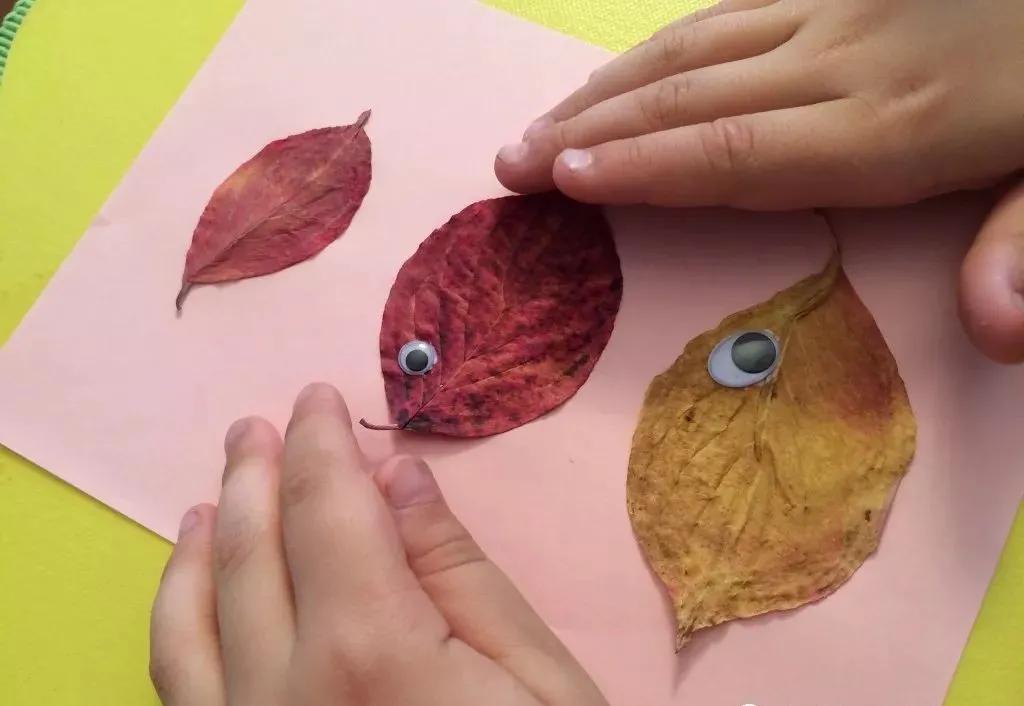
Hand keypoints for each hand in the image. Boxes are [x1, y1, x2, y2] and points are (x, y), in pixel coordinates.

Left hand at [150, 383, 607, 705]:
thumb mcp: (540, 681)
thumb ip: (460, 573)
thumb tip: (400, 478)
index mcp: (373, 654)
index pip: (327, 509)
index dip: (322, 443)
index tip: (320, 398)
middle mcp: (285, 696)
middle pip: (254, 549)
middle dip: (258, 472)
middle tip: (264, 423)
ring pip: (192, 615)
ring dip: (204, 537)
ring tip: (218, 484)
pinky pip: (179, 685)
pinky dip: (176, 616)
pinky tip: (190, 581)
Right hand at [495, 0, 1023, 362]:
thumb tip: (994, 332)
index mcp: (893, 126)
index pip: (735, 152)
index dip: (642, 167)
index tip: (563, 183)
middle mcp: (843, 60)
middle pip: (690, 99)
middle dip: (590, 133)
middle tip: (509, 165)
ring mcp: (834, 7)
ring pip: (693, 47)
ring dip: (604, 90)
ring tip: (539, 126)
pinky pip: (725, 9)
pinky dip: (655, 48)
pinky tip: (620, 74)